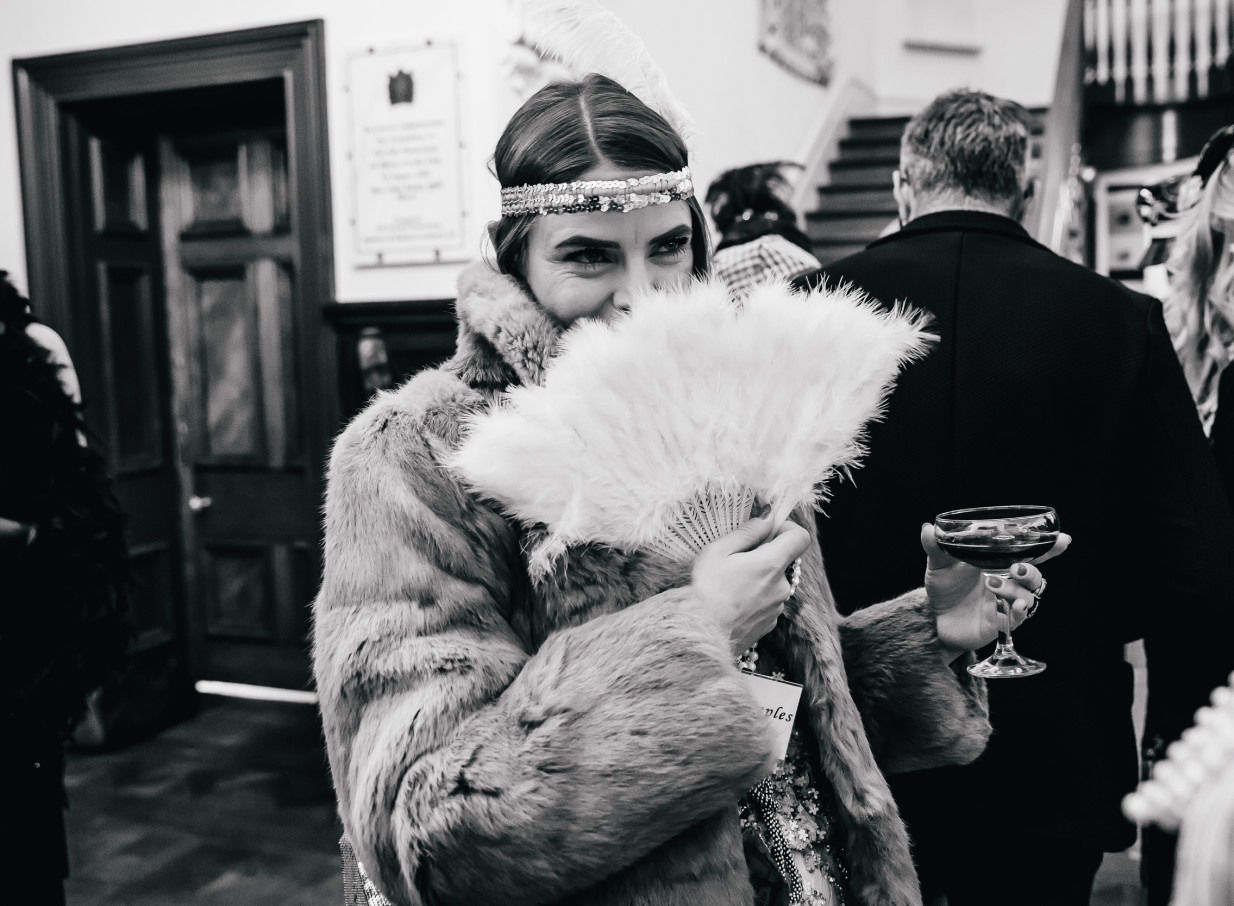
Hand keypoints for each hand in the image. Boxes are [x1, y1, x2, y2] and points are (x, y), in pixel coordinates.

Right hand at [691, 516, 811, 655]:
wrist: (698, 635)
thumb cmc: (705, 590)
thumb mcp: (718, 550)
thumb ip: (748, 531)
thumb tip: (769, 516)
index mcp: (771, 565)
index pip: (800, 538)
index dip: (786, 528)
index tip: (767, 530)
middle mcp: (781, 587)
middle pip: (784, 560)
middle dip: (764, 555)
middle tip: (735, 560)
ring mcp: (776, 608)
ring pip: (774, 582)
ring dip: (758, 578)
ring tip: (729, 585)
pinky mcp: (769, 624)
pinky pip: (767, 602)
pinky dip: (755, 597)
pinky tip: (732, 602)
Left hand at [920, 523, 1070, 657]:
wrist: (932, 617)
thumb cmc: (943, 588)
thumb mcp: (938, 565)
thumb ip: (936, 548)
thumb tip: (928, 528)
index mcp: (999, 564)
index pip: (1029, 555)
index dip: (1048, 548)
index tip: (1063, 540)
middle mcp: (1008, 583)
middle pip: (1035, 576)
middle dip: (1032, 571)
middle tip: (1016, 568)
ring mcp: (1005, 603)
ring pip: (1028, 596)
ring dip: (1015, 589)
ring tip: (992, 583)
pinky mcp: (1000, 623)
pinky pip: (1018, 619)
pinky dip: (1017, 611)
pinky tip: (1012, 607)